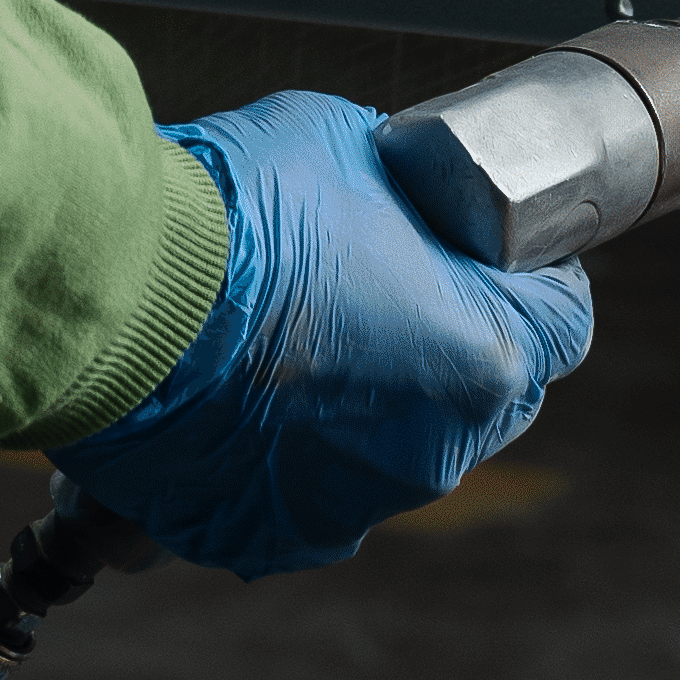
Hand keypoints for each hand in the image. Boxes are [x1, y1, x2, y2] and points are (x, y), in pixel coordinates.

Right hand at [48, 86, 592, 577]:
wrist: (118, 289)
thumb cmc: (238, 208)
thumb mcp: (349, 144)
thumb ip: (402, 194)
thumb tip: (398, 201)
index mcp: (482, 357)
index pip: (561, 321)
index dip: (528, 278)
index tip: (489, 254)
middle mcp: (434, 450)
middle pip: (483, 396)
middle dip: (448, 345)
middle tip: (382, 290)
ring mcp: (351, 504)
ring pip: (388, 450)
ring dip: (360, 405)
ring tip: (286, 340)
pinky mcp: (269, 534)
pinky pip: (298, 494)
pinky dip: (278, 454)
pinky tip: (232, 394)